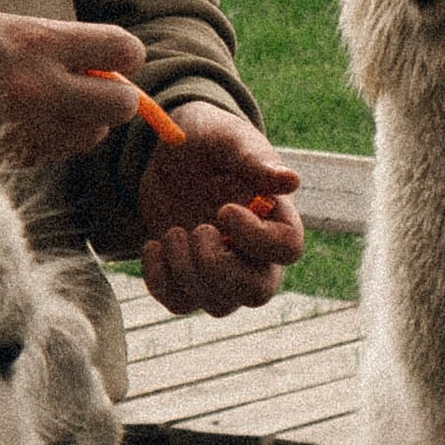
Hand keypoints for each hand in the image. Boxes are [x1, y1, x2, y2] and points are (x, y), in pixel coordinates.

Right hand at [0, 8, 152, 166]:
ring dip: (88, 122)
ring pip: (93, 135)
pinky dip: (58, 140)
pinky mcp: (16, 152)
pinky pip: (61, 152)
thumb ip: (74, 48)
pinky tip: (37, 121)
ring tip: (62, 104)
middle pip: (120, 105)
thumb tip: (119, 71)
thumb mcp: (28, 27)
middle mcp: (40, 86)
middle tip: (101, 89)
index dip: (129, 54)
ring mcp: (29, 124)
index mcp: (43, 42)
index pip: (122, 49)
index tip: (120, 56)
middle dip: (117, 98)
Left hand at [136, 106, 304, 316]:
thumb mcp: (225, 140)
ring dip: (186, 272)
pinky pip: (182, 304)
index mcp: (276, 216)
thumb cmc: (207, 139)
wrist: (169, 153)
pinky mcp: (191, 277)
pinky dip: (160, 282)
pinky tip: (152, 246)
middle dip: (218, 268)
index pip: (288, 248)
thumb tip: (292, 180)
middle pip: (258, 292)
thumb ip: (254, 160)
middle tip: (196, 229)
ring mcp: (224, 270)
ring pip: (219, 305)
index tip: (223, 209)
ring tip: (172, 233)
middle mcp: (257, 253)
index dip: (256, 238)